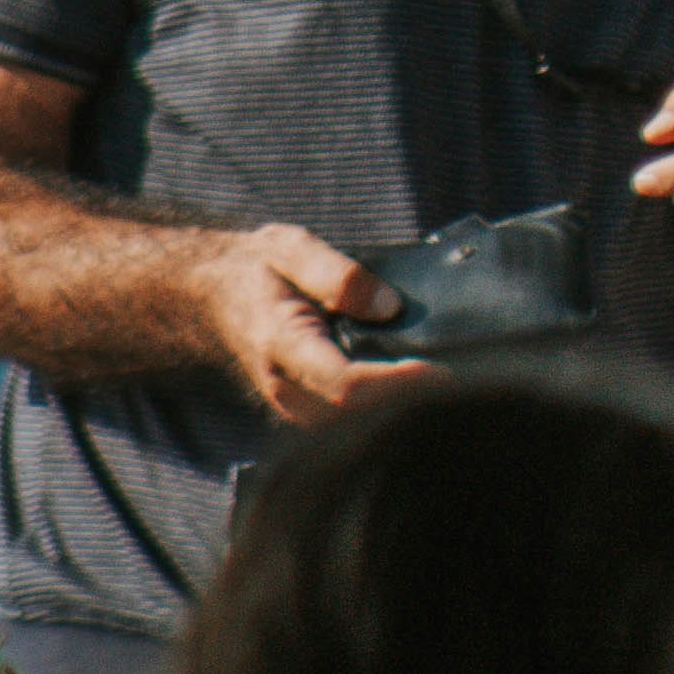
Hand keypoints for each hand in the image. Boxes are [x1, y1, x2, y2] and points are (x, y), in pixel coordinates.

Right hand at [197, 222, 430, 425]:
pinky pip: (347, 422)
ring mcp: (291, 404)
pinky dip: (383, 408)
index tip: (441, 368)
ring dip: (399, 408)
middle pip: (358, 414)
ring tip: (443, 381)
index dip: (398, 382)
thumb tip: (389, 307)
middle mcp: (284, 385)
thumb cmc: (257, 267)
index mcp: (281, 343)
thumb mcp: (292, 247)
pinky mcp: (302, 409)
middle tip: (460, 374)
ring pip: (355, 426)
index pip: (347, 383)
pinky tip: (412, 387)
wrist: (213, 294)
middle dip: (409, 400)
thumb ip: (339, 275)